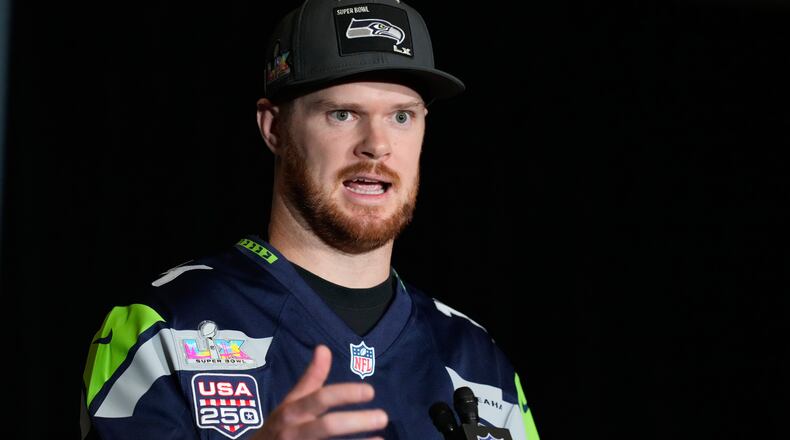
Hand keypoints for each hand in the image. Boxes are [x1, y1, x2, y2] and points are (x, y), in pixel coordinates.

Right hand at [250, 345, 387, 439]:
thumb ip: (310, 378)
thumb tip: (324, 348)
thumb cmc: (279, 427)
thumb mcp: (290, 402)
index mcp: (291, 412)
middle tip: (383, 417)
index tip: (370, 392)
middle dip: (356, 421)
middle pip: (327, 426)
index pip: (320, 399)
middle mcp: (294, 432)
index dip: (345, 394)